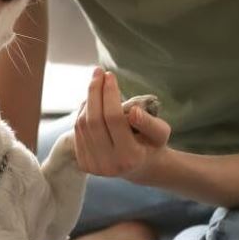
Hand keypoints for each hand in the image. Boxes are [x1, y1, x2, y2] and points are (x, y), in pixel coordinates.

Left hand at [73, 68, 171, 183]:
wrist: (140, 166)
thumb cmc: (152, 144)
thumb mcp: (160, 132)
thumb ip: (149, 122)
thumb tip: (134, 111)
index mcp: (130, 157)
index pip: (113, 118)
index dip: (109, 93)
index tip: (110, 75)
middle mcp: (109, 165)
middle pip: (94, 121)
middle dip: (94, 92)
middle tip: (98, 72)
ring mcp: (94, 166)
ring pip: (82, 125)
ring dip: (87, 100)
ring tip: (96, 84)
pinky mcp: (84, 164)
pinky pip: (77, 132)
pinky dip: (82, 113)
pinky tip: (91, 101)